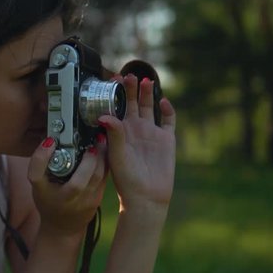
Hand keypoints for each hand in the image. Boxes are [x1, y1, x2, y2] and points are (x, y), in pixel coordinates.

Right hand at [26, 137, 108, 237]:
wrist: (63, 227)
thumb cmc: (48, 201)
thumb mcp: (37, 186)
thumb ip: (38, 165)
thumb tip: (49, 141)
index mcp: (46, 193)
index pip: (43, 176)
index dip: (44, 157)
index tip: (50, 141)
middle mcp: (70, 199)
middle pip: (82, 177)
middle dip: (89, 155)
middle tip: (90, 137)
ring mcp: (88, 200)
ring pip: (99, 175)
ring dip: (101, 155)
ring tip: (100, 139)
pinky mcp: (99, 197)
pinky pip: (104, 176)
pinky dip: (105, 161)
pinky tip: (103, 150)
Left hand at [98, 73, 176, 212]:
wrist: (146, 197)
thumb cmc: (126, 180)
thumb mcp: (117, 155)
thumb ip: (114, 134)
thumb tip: (104, 115)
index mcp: (120, 132)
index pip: (116, 107)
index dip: (115, 94)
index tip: (113, 80)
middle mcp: (135, 129)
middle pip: (132, 103)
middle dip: (131, 89)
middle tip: (129, 75)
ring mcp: (151, 133)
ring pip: (149, 107)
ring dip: (147, 94)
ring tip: (146, 81)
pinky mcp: (166, 140)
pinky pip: (168, 120)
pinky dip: (167, 110)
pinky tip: (163, 102)